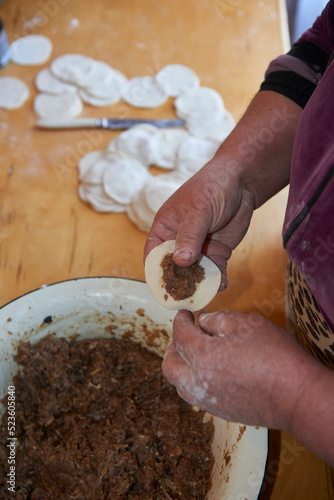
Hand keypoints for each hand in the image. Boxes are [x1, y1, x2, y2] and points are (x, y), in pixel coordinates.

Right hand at [144, 160, 254, 289]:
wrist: (241, 183)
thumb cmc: (211, 187)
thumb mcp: (198, 211)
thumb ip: (189, 236)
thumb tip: (181, 262)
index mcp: (164, 229)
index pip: (154, 255)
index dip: (156, 274)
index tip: (162, 290)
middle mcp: (178, 241)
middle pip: (174, 269)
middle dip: (179, 284)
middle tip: (186, 298)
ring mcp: (197, 248)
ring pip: (194, 273)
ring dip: (199, 284)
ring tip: (206, 294)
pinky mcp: (215, 252)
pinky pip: (213, 270)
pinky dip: (217, 278)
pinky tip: (221, 284)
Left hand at [162, 310, 321, 429]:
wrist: (297, 397)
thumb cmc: (274, 356)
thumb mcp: (246, 324)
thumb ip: (218, 319)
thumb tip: (202, 322)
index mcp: (203, 357)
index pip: (180, 335)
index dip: (180, 320)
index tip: (185, 314)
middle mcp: (199, 382)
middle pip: (170, 366)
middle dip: (173, 346)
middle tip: (186, 334)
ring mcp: (209, 401)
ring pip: (180, 385)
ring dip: (181, 367)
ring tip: (194, 354)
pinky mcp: (221, 412)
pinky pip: (195, 397)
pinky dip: (193, 382)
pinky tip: (209, 372)